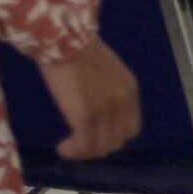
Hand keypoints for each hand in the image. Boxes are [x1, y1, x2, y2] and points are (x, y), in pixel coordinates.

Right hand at [39, 38, 140, 160]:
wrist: (65, 41)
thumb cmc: (79, 51)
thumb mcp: (107, 72)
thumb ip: (109, 92)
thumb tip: (98, 111)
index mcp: (130, 91)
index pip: (131, 129)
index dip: (112, 137)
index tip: (95, 136)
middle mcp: (122, 103)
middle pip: (116, 143)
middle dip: (97, 148)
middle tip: (78, 144)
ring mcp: (104, 111)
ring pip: (99, 149)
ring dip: (83, 152)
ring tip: (68, 146)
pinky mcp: (84, 116)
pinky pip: (82, 147)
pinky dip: (72, 152)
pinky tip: (61, 147)